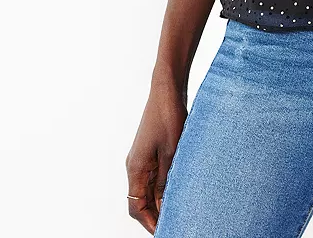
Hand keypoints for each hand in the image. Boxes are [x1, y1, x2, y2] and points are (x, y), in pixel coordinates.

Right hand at [125, 83, 188, 232]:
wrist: (166, 90)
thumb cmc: (168, 116)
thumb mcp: (172, 151)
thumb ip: (166, 178)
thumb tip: (164, 203)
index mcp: (136, 168)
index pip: (136, 206)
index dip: (149, 222)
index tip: (163, 231)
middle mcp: (134, 165)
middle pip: (140, 200)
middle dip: (154, 215)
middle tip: (174, 223)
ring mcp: (141, 158)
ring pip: (147, 189)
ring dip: (159, 201)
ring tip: (178, 209)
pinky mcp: (150, 151)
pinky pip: (152, 176)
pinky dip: (162, 186)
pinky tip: (177, 189)